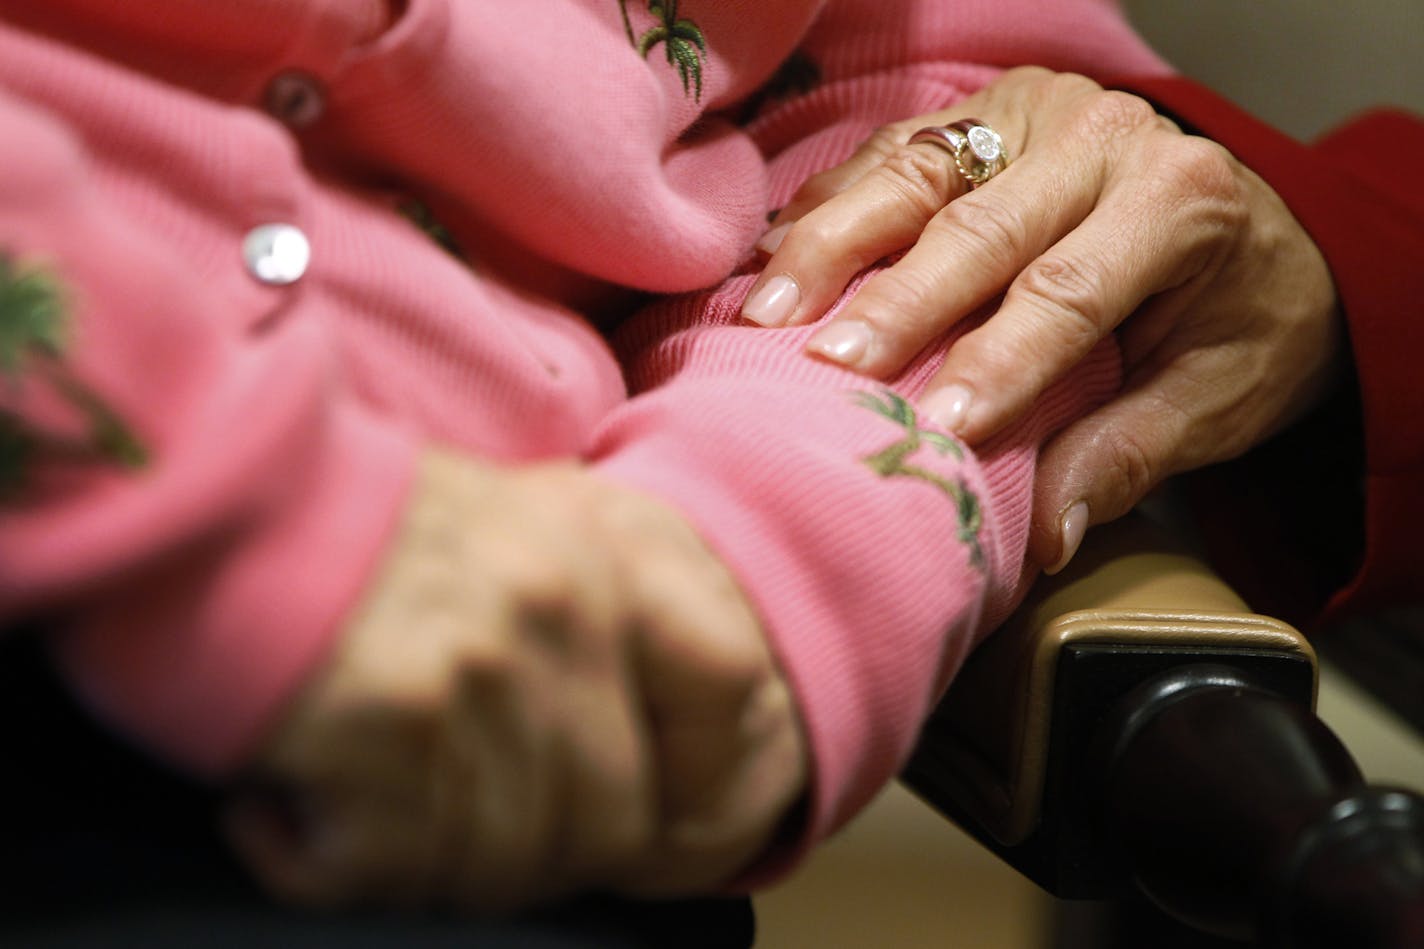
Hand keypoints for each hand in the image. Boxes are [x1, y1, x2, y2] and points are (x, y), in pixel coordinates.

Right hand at [224, 450, 805, 910]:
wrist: (200, 490)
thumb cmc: (345, 520)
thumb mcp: (506, 522)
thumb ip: (584, 614)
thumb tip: (620, 746)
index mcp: (605, 551)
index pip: (729, 682)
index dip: (697, 776)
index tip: (635, 815)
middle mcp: (563, 606)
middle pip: (612, 817)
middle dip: (533, 853)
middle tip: (441, 824)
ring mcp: (485, 666)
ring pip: (507, 860)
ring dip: (425, 861)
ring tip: (354, 805)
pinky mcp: (392, 723)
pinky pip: (397, 866)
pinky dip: (331, 864)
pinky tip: (291, 810)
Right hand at [740, 66, 1341, 570]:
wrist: (1253, 230)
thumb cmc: (1238, 319)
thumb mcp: (1216, 396)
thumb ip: (1128, 454)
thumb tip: (1044, 534)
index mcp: (1178, 199)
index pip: (1068, 288)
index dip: (998, 360)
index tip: (934, 427)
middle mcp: (1102, 136)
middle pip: (976, 224)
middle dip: (891, 302)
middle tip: (823, 368)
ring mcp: (1032, 112)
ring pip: (915, 174)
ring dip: (831, 246)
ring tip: (767, 313)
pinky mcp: (979, 114)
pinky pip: (889, 153)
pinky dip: (827, 208)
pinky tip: (772, 257)